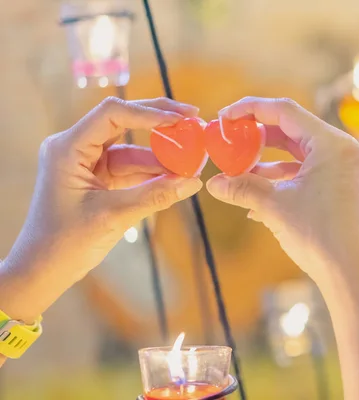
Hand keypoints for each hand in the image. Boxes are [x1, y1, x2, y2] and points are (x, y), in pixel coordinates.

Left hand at [5, 97, 202, 291]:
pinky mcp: (99, 180)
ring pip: (132, 150)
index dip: (149, 112)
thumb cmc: (65, 243)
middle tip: (193, 120)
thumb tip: (194, 182)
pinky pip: (132, 170)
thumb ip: (155, 195)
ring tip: (192, 161)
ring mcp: (88, 164)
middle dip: (159, 123)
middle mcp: (76, 148)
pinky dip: (154, 174)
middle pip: (124, 122)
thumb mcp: (114, 216)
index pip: (112, 114)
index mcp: (68, 147)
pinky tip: (177, 178)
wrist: (43, 270)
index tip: (181, 118)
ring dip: (162, 157)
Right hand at [206, 97, 358, 286]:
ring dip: (270, 163)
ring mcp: (350, 170)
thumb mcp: (275, 207)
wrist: (354, 276)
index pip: (285, 111)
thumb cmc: (320, 237)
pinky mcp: (349, 188)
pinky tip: (260, 197)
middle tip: (231, 141)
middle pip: (294, 130)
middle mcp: (346, 150)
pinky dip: (288, 179)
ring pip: (302, 154)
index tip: (225, 117)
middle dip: (259, 138)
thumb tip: (213, 183)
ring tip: (240, 173)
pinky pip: (313, 173)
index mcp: (333, 144)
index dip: (250, 109)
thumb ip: (242, 188)